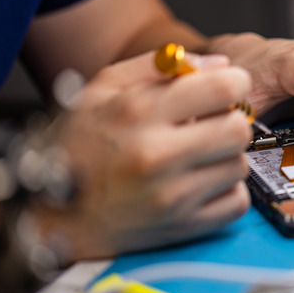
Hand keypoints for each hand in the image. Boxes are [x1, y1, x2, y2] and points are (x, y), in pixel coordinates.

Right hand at [32, 50, 252, 260]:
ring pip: (239, 165)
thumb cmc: (79, 145)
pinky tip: (199, 183)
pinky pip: (237, 202)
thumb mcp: (103, 88)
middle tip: (211, 124)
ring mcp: (171, 196)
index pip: (223, 88)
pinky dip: (225, 191)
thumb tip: (220, 65)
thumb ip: (161, 66)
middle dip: (231, 120)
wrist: (54, 216)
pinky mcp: (182, 227)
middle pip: (239, 128)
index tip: (226, 89)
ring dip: (225, 158)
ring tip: (196, 156)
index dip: (234, 82)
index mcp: (138, 113)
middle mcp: (156, 155)